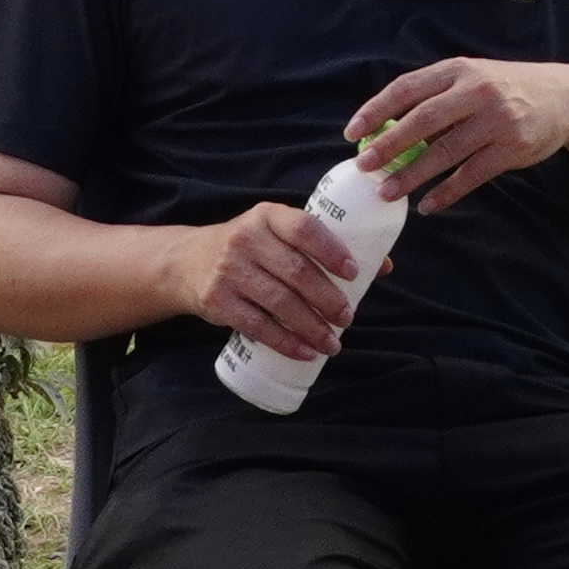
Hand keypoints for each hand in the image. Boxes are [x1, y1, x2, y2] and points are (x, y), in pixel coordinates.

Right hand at [179, 198, 368, 357]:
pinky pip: (257, 326)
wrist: (186, 262)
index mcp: (267, 216)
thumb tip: (383, 266)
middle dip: (328, 299)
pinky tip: (305, 352)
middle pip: (296, 272)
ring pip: (280, 303)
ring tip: (332, 343)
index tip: (354, 274)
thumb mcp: (276, 233)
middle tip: (348, 318)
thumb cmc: (248, 247)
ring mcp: (229, 271)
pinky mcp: (218, 301)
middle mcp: (246, 239)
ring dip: (311, 327)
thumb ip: (321, 245)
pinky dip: (285, 342)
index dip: (332, 251)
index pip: (304, 228)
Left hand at [343, 57, 568, 213]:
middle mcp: (477, 91)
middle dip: (389, 145)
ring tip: (388, 192)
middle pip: (423, 120)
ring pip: (445, 152)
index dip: (376, 110)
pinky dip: (447, 192)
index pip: (407, 88)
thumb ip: (436, 96)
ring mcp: (496, 121)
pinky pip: (472, 175)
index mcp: (458, 70)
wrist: (564, 97)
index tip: (352, 133)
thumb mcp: (473, 77)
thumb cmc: (505, 89)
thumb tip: (386, 129)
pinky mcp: (512, 149)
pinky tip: (428, 205)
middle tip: (363, 166)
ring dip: (413, 174)